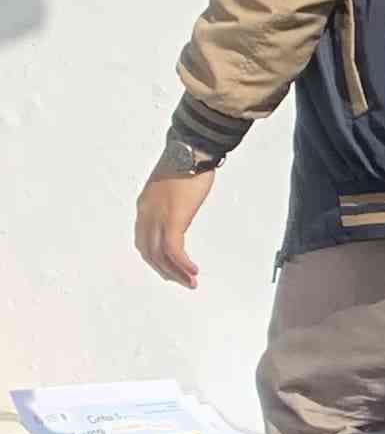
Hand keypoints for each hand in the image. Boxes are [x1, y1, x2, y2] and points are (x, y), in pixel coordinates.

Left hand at [133, 166, 213, 289]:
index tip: (169, 268)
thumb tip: (180, 206)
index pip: (143, 240)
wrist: (190, 150)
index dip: (154, 258)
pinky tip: (192, 271)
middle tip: (181, 281)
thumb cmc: (186, 162)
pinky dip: (182, 264)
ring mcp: (158, 217)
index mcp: (145, 206)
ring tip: (190, 282)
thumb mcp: (172, 186)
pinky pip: (173, 250)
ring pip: (160, 255)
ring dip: (175, 272)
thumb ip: (171, 200)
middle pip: (149, 252)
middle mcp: (146, 213)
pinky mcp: (173, 218)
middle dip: (165, 271)